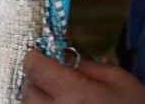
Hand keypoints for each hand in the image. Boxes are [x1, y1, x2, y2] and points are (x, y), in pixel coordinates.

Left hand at [21, 49, 144, 103]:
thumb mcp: (117, 78)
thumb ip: (85, 63)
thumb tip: (62, 48)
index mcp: (74, 94)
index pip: (35, 68)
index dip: (35, 56)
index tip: (41, 52)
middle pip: (27, 90)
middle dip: (36, 76)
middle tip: (53, 71)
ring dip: (38, 97)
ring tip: (59, 92)